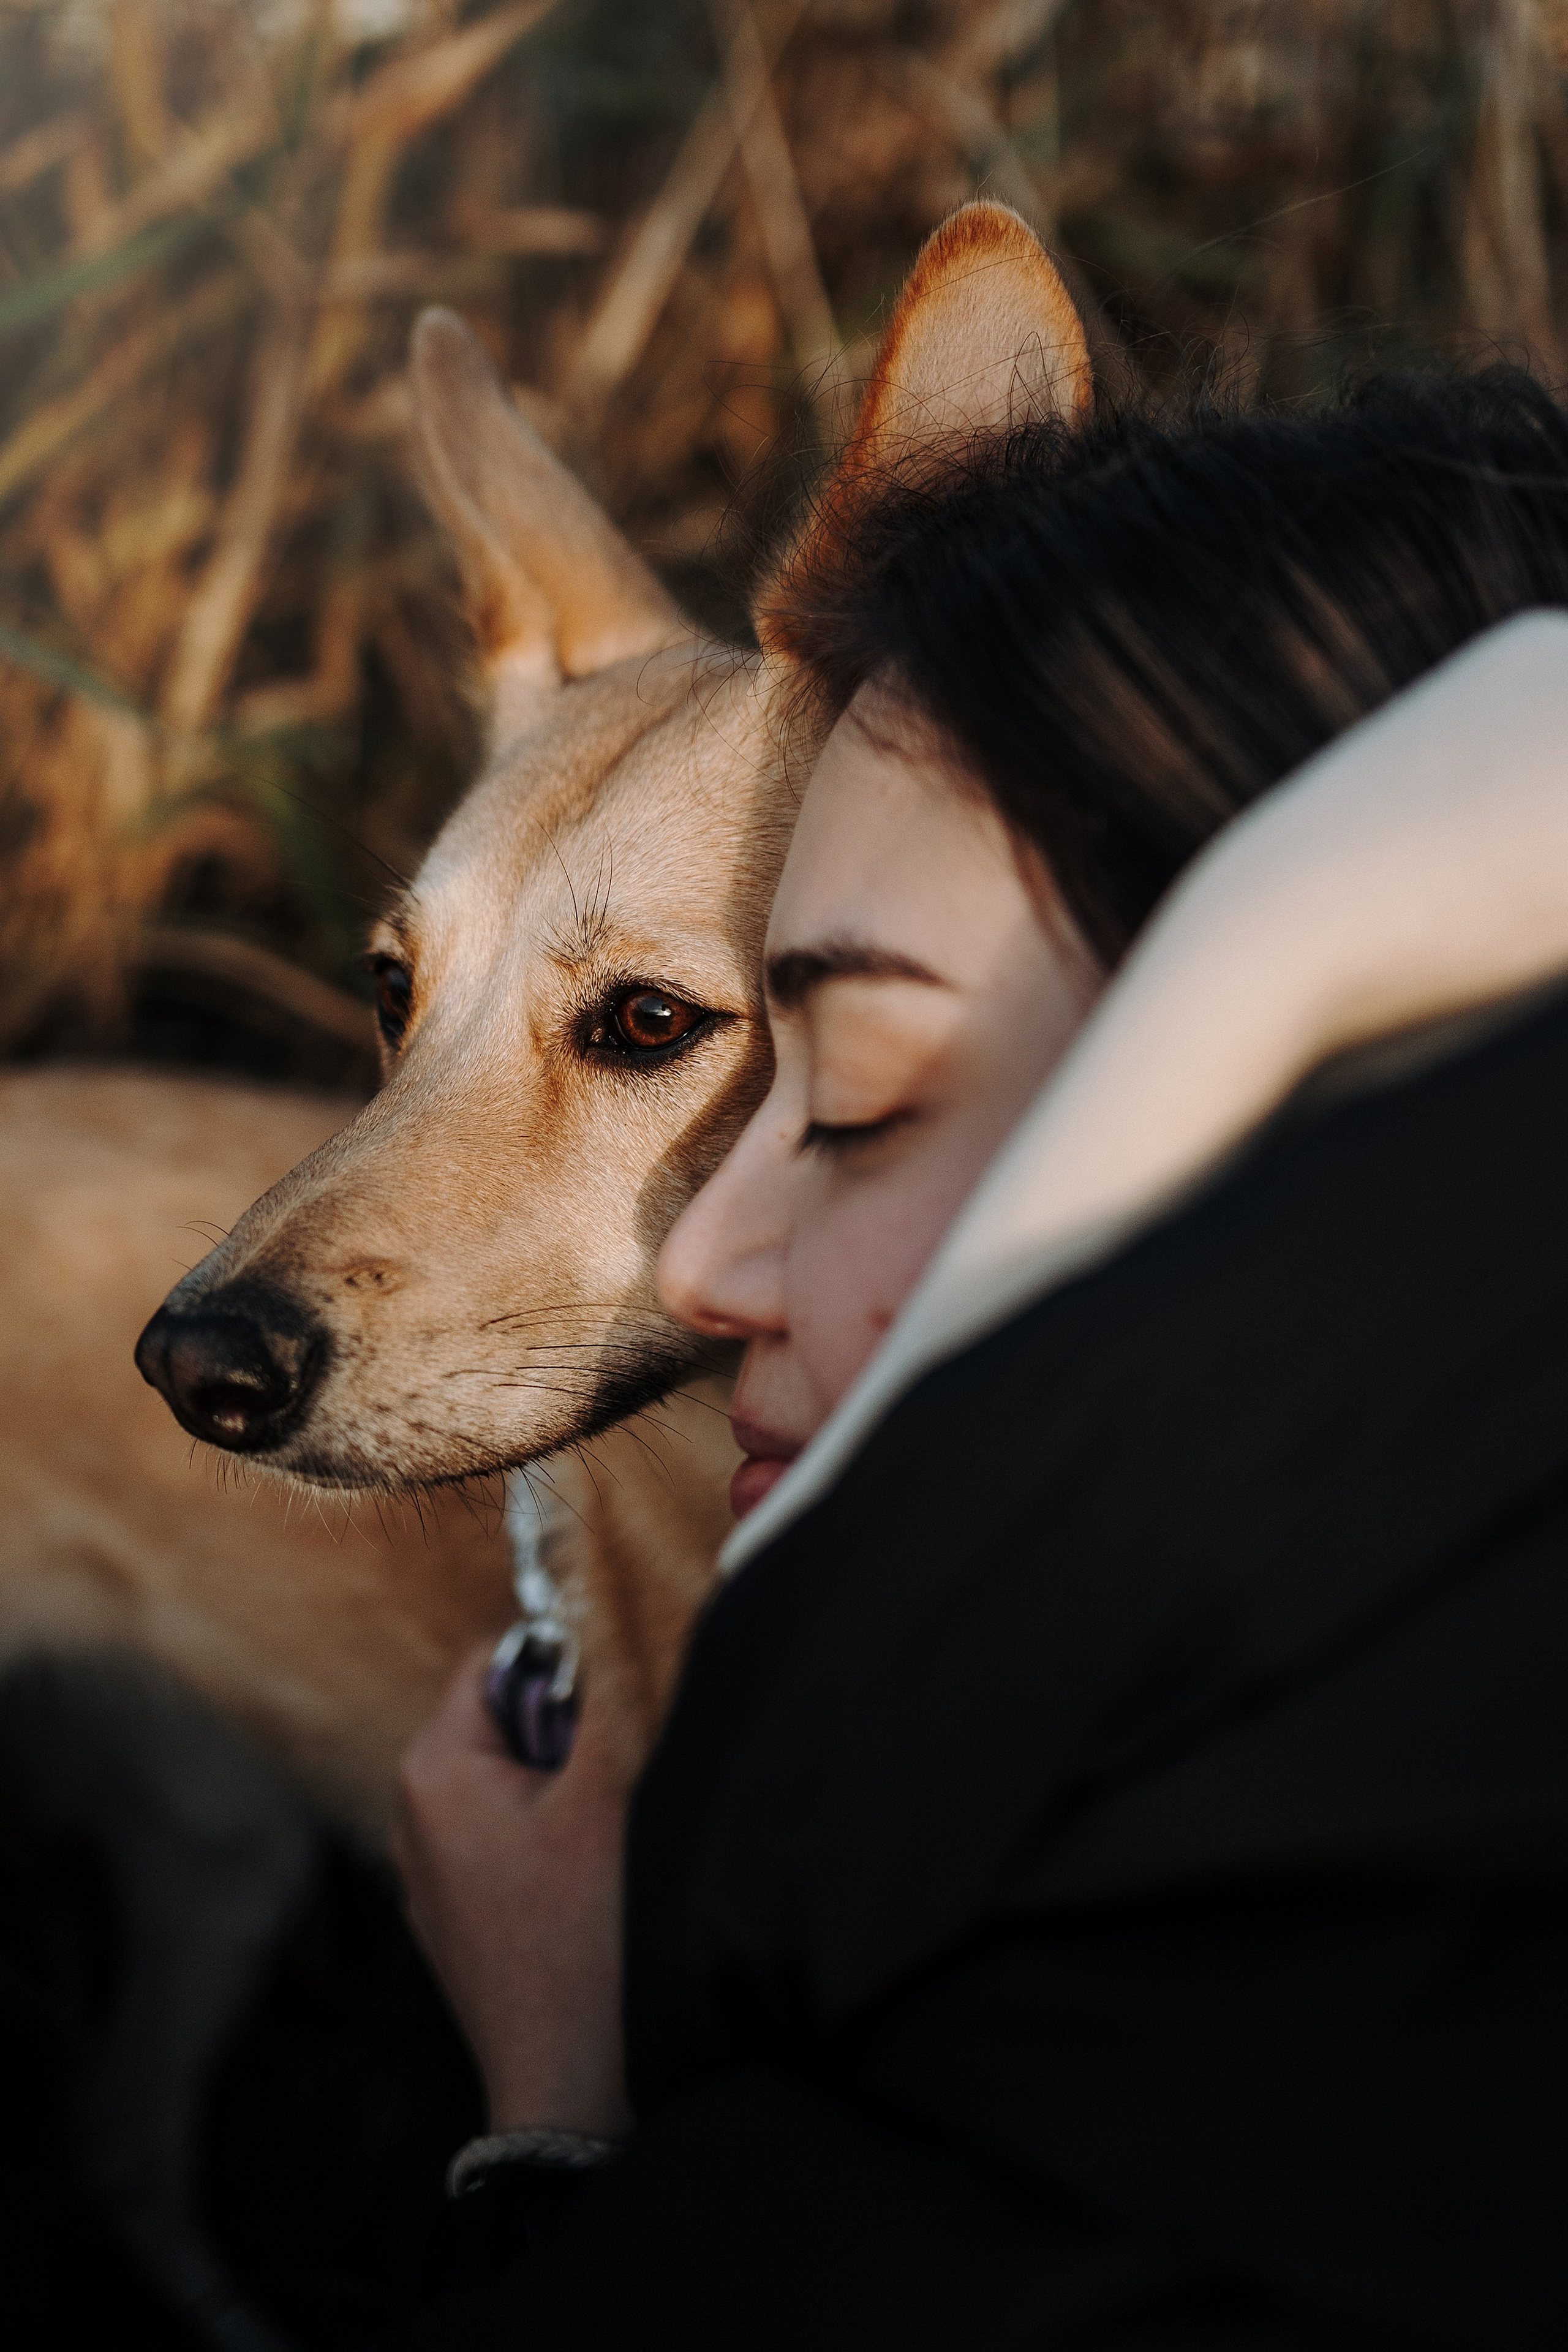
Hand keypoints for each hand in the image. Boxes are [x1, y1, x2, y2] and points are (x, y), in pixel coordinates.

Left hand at [393, 1647, 631, 2135]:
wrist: (579, 2098)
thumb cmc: (589, 1940)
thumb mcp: (610, 1785)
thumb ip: (611, 1679)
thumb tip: (617, 1595)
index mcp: (432, 1770)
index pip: (506, 1656)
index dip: (575, 1661)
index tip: (627, 1700)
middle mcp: (416, 1821)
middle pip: (516, 1720)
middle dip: (580, 1732)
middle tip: (628, 1778)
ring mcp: (440, 1884)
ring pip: (526, 1785)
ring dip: (582, 1792)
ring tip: (619, 1841)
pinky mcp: (472, 1932)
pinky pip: (522, 1848)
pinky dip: (568, 1848)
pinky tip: (602, 1893)